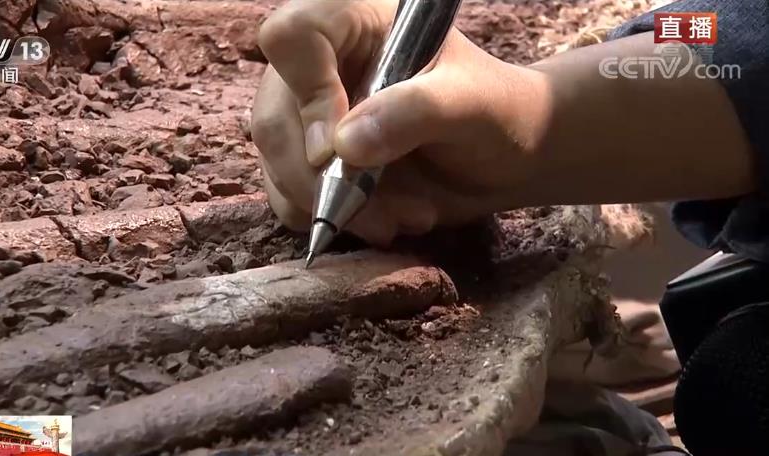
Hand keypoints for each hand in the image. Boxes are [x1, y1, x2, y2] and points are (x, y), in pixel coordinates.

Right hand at [251, 0, 550, 245]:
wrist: (506, 158)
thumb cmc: (497, 113)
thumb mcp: (470, 104)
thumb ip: (414, 112)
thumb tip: (341, 149)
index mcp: (356, 20)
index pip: (293, 36)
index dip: (306, 93)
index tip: (339, 149)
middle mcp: (323, 61)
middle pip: (274, 115)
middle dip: (322, 180)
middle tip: (382, 216)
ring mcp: (311, 111)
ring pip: (278, 162)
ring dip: (332, 206)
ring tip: (400, 219)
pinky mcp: (311, 158)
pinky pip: (287, 194)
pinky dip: (330, 219)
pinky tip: (383, 221)